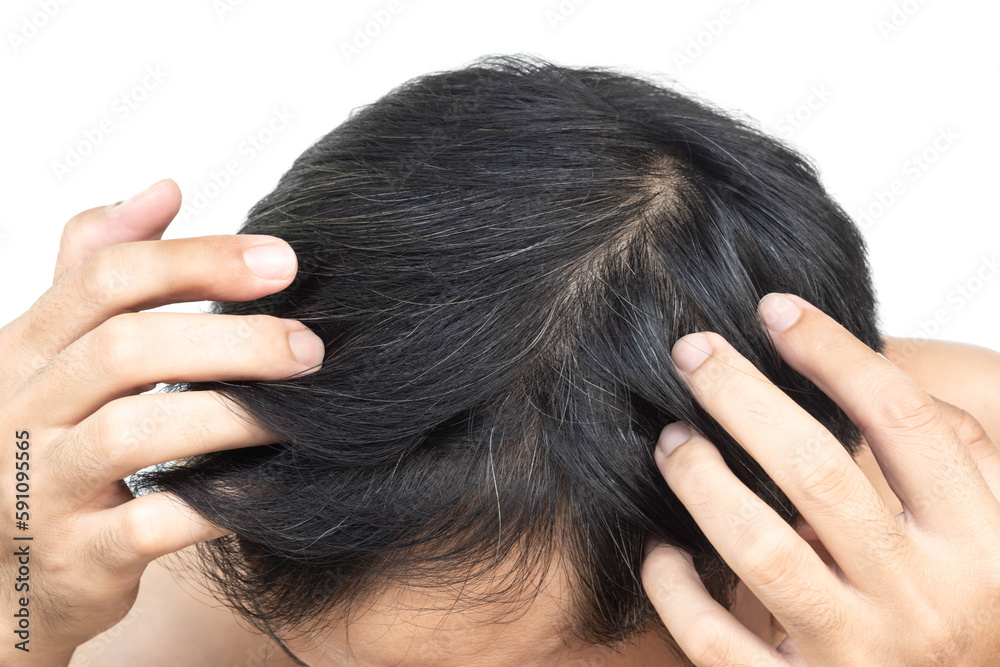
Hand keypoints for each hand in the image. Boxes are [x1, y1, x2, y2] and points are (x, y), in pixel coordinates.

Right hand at [0, 180, 324, 663]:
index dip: (199, 259)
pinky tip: (269, 486)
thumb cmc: (49, 446)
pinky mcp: (74, 557)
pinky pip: (150, 523)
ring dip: (231, 415)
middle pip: (126, 348)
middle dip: (232, 340)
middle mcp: (16, 411)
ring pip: (132, 431)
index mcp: (21, 349)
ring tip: (300, 413)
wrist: (7, 575)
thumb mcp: (54, 353)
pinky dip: (217, 501)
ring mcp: (36, 488)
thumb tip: (164, 187)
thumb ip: (98, 269)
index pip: (105, 278)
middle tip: (310, 347)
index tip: (285, 260)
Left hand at [641, 293, 999, 665]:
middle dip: (740, 396)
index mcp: (979, 546)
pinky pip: (713, 636)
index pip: (902, 419)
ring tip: (671, 439)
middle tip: (691, 352)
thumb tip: (867, 370)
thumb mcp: (985, 538)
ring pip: (759, 548)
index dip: (832, 351)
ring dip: (700, 480)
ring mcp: (859, 656)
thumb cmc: (960, 619)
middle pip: (816, 470)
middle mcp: (923, 600)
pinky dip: (673, 584)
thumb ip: (952, 461)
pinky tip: (661, 547)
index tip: (775, 310)